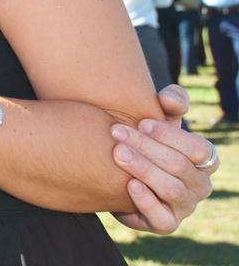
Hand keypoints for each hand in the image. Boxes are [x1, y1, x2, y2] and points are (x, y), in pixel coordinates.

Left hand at [111, 85, 217, 233]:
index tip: (141, 123)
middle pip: (179, 166)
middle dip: (146, 147)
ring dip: (143, 169)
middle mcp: (200, 185)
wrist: (117, 172)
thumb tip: (168, 98)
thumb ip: (171, 102)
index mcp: (205, 160)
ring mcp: (185, 206)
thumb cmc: (145, 141)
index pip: (197, 148)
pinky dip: (145, 201)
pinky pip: (162, 218)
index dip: (170, 135)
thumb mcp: (158, 119)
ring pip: (170, 189)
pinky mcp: (166, 223)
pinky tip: (128, 185)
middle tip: (116, 132)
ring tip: (118, 153)